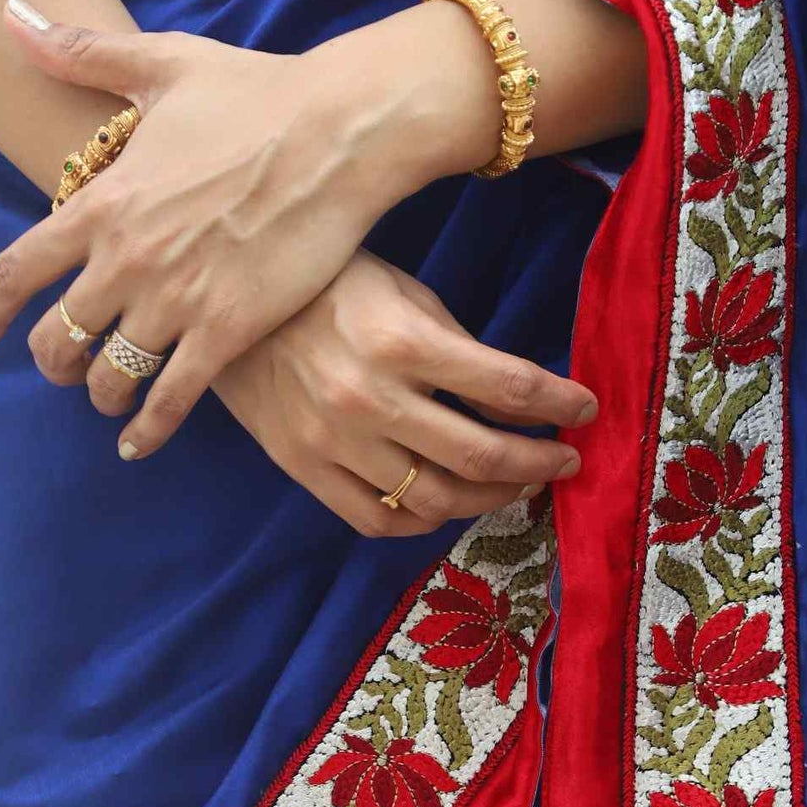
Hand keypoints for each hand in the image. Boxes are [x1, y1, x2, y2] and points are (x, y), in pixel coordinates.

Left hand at [0, 0, 501, 454]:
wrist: (339, 134)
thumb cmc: (258, 94)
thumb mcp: (162, 65)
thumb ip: (83, 54)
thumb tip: (15, 19)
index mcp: (103, 202)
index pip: (17, 271)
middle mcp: (128, 259)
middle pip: (57, 337)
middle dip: (51, 362)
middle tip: (61, 369)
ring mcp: (178, 299)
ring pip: (111, 376)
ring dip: (101, 396)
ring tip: (108, 401)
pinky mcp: (230, 329)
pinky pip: (173, 398)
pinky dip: (150, 429)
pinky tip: (139, 444)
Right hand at [206, 251, 591, 535]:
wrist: (220, 304)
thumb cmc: (323, 286)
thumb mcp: (401, 291)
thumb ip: (456, 347)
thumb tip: (514, 399)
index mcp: (402, 341)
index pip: (510, 387)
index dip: (561, 404)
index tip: (586, 410)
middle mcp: (371, 399)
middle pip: (481, 456)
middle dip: (538, 463)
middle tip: (565, 460)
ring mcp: (335, 442)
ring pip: (436, 500)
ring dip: (490, 499)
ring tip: (515, 486)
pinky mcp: (306, 469)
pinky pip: (379, 519)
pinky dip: (425, 521)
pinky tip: (447, 504)